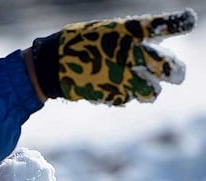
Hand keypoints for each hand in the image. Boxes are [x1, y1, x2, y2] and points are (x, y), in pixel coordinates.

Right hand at [31, 9, 196, 104]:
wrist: (53, 65)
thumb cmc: (79, 44)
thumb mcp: (106, 31)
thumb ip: (131, 37)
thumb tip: (151, 43)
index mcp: (129, 32)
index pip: (162, 25)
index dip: (178, 23)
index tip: (188, 21)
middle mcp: (132, 55)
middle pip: (169, 67)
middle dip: (175, 71)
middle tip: (175, 74)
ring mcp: (124, 78)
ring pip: (153, 91)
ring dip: (151, 89)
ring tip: (142, 83)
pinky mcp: (114, 95)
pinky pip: (131, 98)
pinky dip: (127, 94)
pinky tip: (114, 85)